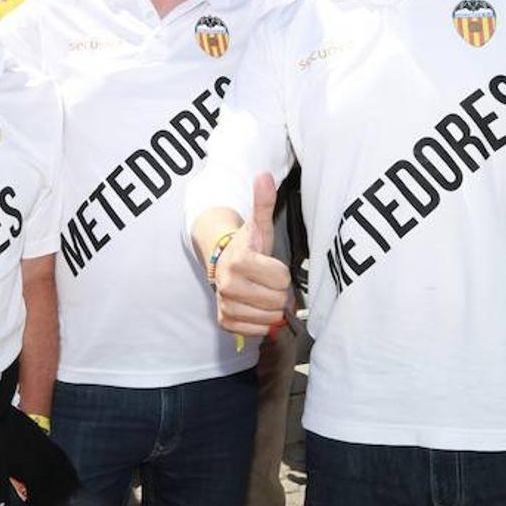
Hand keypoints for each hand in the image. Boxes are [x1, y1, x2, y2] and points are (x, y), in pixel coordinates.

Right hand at [213, 173, 291, 336]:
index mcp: (240, 261)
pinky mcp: (224, 321)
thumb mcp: (259, 225)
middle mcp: (228, 284)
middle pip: (277, 300)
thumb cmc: (248, 246)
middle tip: (265, 281)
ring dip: (269, 307)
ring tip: (259, 292)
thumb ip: (263, 202)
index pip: (282, 279)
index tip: (269, 265)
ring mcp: (225, 304)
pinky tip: (252, 305)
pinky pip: (257, 330)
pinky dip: (259, 321)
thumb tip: (264, 175)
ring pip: (270, 317)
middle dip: (277, 291)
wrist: (222, 263)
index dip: (281, 273)